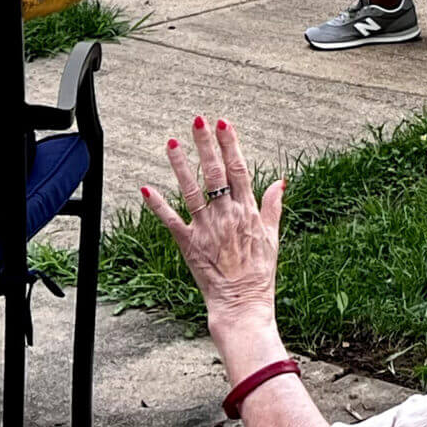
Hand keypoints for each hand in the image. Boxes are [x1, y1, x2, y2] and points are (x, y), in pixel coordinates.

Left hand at [140, 116, 283, 330]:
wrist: (243, 305)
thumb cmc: (259, 273)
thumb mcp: (274, 237)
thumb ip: (274, 206)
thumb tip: (280, 182)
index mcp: (248, 211)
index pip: (239, 169)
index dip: (230, 145)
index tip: (223, 124)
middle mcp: (227, 215)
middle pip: (215, 172)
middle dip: (206, 145)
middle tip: (197, 121)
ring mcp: (207, 229)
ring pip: (191, 190)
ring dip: (180, 165)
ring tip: (170, 143)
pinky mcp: (189, 245)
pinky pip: (170, 221)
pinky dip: (157, 204)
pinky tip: (146, 188)